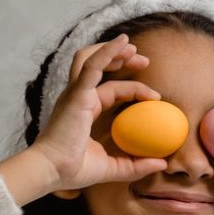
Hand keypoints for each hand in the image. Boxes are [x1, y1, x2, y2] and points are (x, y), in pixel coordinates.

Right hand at [31, 34, 168, 191]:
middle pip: (100, 66)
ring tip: (132, 47)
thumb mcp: (112, 168)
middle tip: (145, 61)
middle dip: (123, 59)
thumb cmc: (73, 170)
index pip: (111, 89)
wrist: (51, 171)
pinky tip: (122, 43)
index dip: (133, 87)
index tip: (155, 97)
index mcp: (84, 109)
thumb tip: (163, 163)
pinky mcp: (77, 94)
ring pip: (91, 58)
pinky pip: (92, 65)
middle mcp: (78, 97)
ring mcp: (76, 93)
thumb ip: (136, 165)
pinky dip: (107, 52)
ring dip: (113, 50)